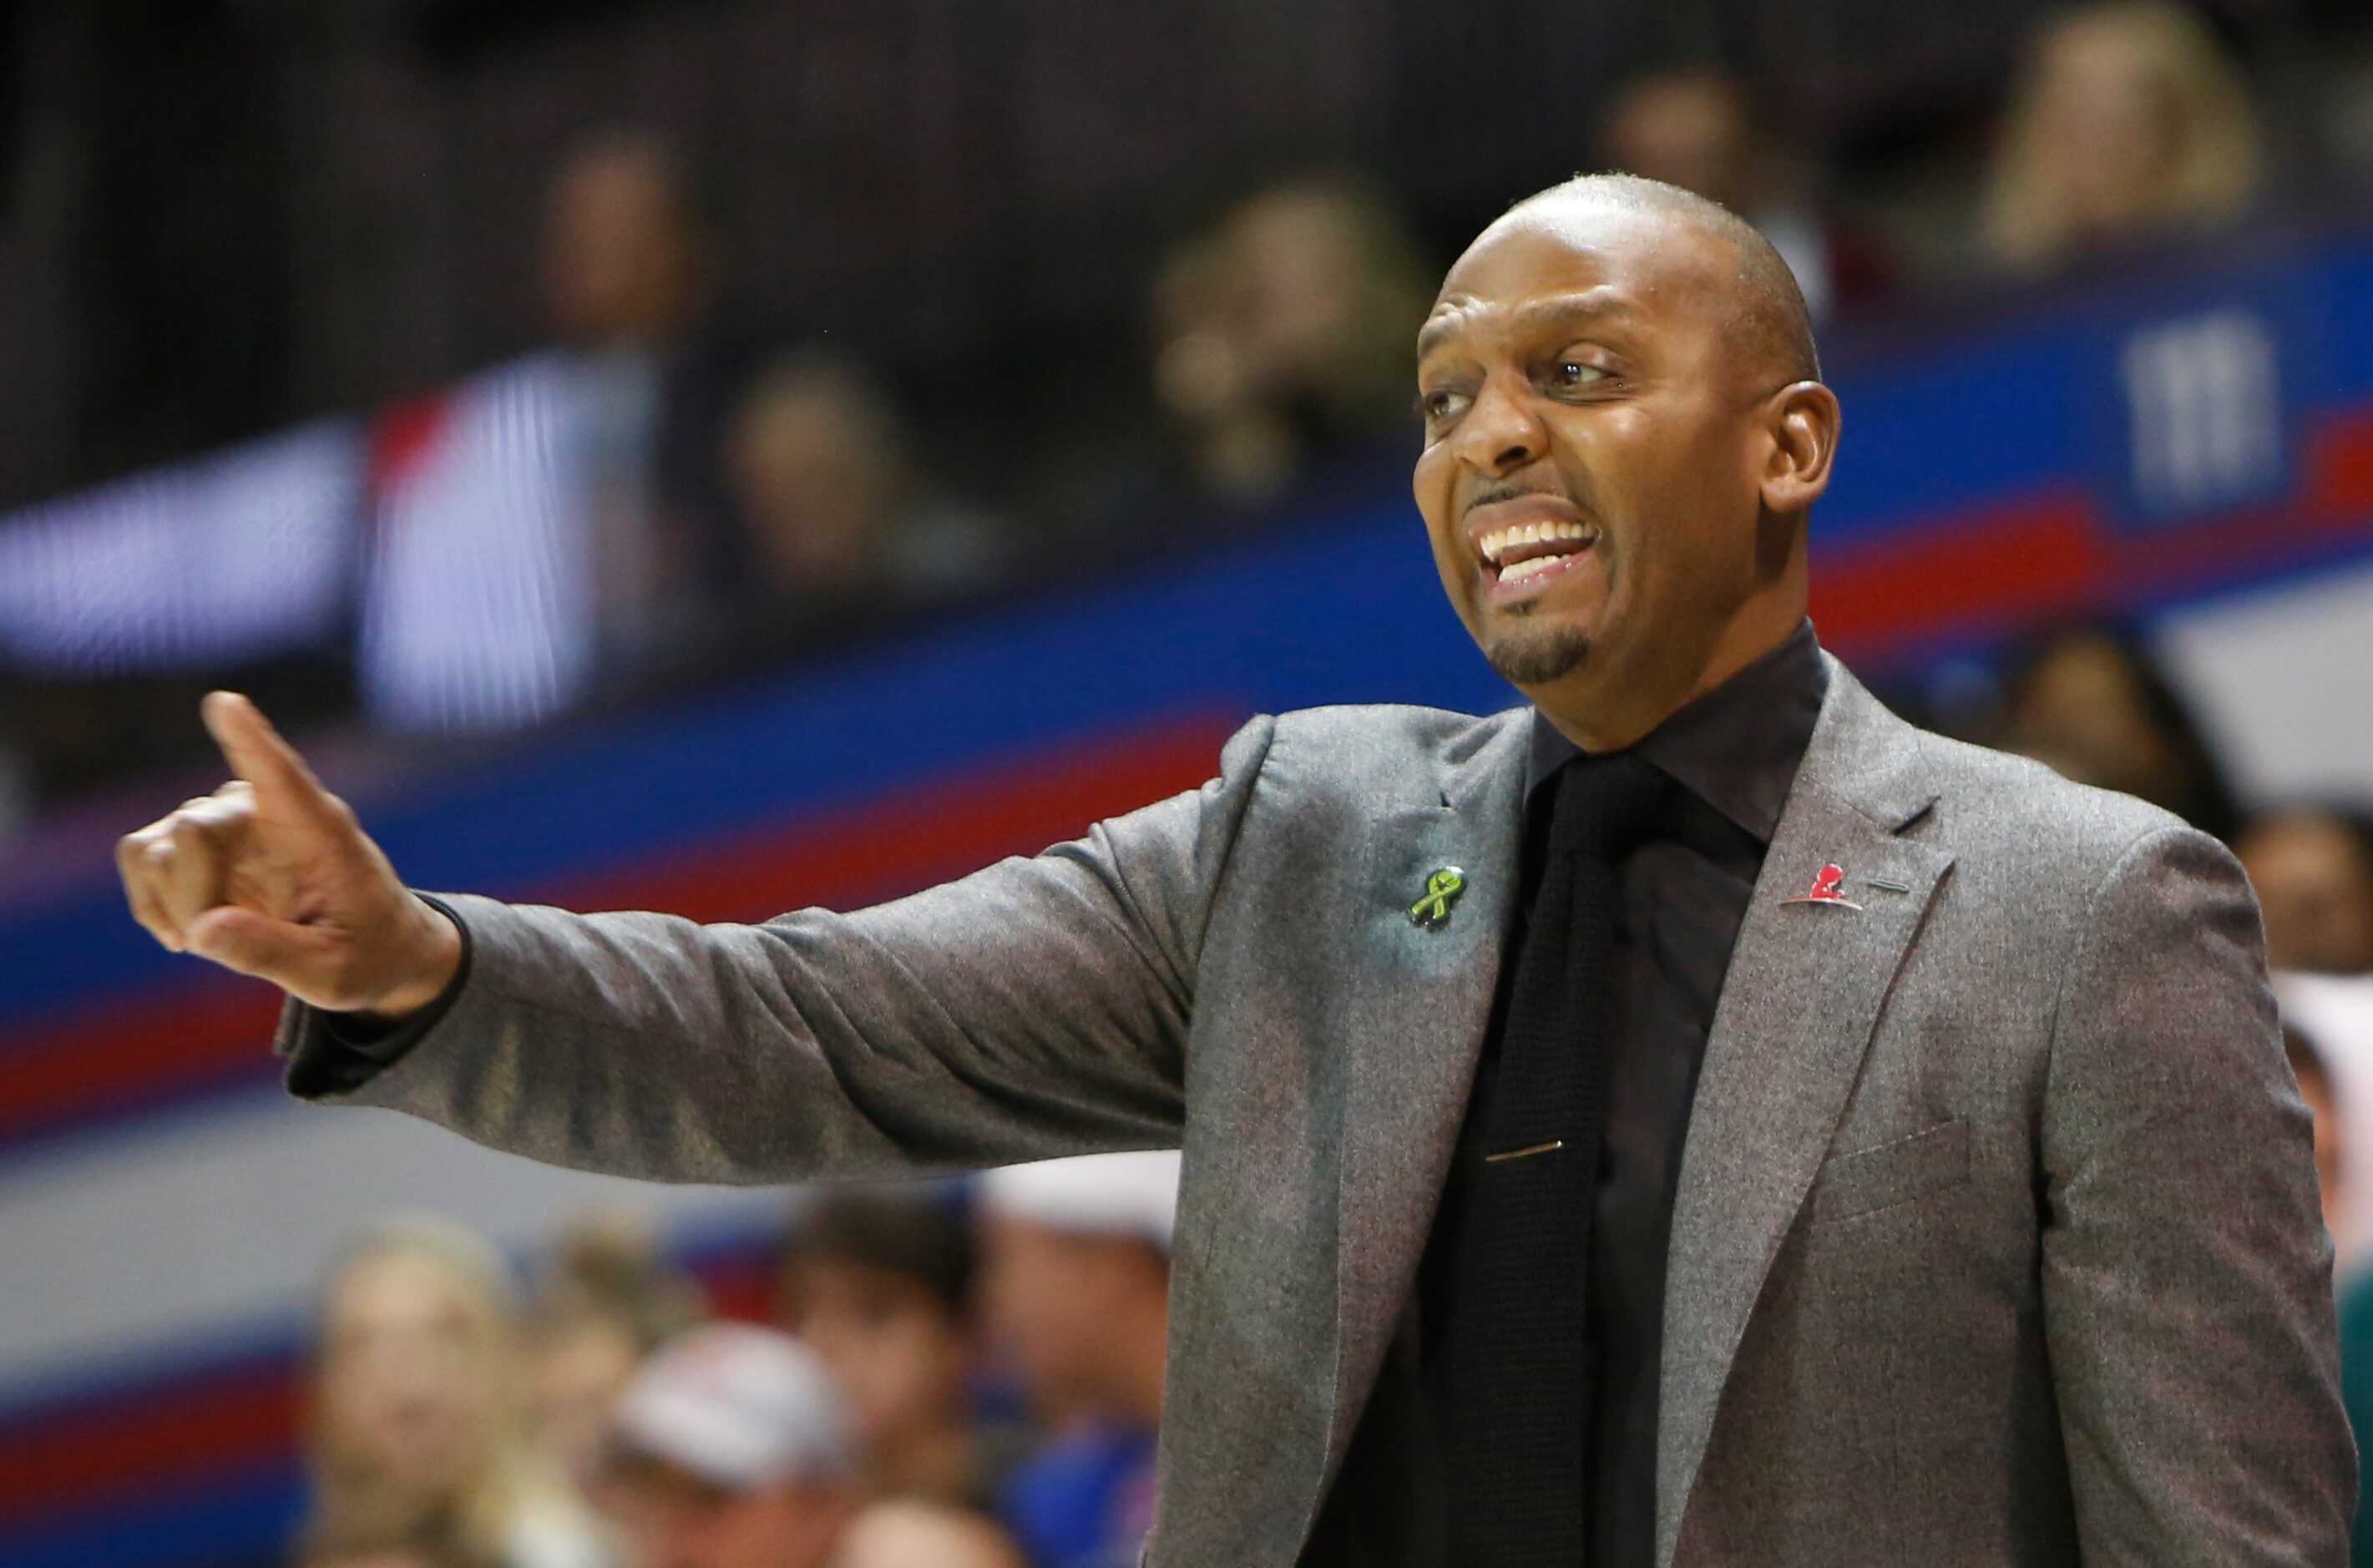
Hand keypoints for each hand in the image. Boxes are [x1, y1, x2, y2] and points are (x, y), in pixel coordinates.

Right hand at [116, 693, 462, 1017]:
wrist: (374, 947)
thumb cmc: (367, 953)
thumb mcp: (334, 972)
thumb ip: (275, 952)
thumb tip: (203, 931)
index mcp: (323, 832)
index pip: (283, 776)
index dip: (251, 740)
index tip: (224, 703)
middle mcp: (271, 811)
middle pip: (194, 829)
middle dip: (189, 896)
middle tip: (209, 943)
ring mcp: (231, 822)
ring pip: (158, 844)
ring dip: (170, 902)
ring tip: (208, 941)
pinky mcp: (200, 843)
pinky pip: (142, 853)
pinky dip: (150, 900)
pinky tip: (187, 936)